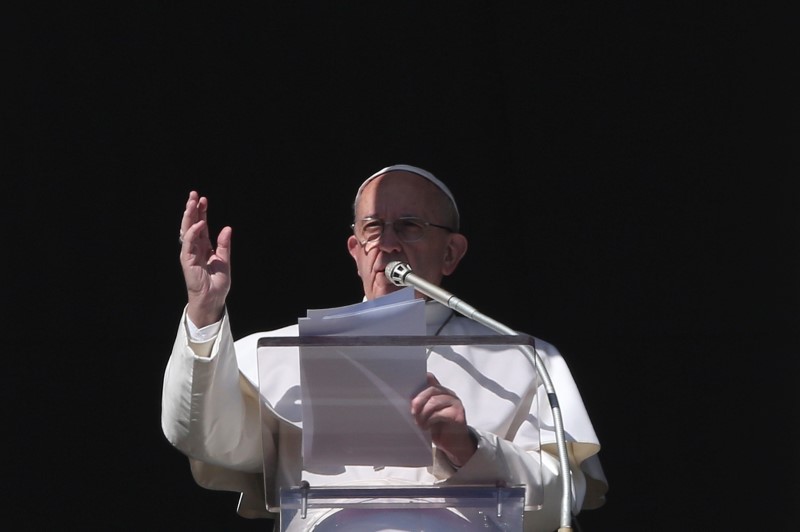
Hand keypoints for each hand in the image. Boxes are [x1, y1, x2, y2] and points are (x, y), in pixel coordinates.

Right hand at [179, 191, 231, 326]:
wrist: (213, 299)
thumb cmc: (217, 282)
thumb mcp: (224, 260)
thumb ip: (224, 244)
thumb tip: (227, 228)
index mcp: (204, 246)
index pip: (201, 225)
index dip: (201, 212)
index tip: (203, 199)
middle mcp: (195, 248)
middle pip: (192, 224)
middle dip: (192, 209)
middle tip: (194, 195)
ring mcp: (190, 253)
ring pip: (187, 231)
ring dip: (189, 216)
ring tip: (192, 203)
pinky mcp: (187, 261)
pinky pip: (188, 244)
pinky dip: (193, 233)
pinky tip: (199, 223)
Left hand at [411, 373, 476, 466]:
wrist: (453, 445)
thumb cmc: (439, 427)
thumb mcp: (427, 413)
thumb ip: (422, 403)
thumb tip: (409, 397)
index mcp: (441, 391)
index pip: (430, 379)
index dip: (420, 381)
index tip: (410, 387)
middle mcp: (450, 394)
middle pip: (432, 390)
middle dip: (419, 400)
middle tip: (412, 411)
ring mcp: (456, 403)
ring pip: (434, 402)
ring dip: (423, 413)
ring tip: (419, 423)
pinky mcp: (458, 415)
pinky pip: (440, 414)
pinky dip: (429, 420)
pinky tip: (426, 427)